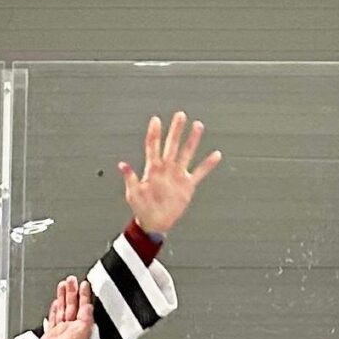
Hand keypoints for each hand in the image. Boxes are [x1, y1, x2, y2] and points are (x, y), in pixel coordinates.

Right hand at [26, 275, 95, 338]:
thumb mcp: (81, 332)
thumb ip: (86, 317)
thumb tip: (89, 305)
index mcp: (82, 328)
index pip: (85, 306)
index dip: (85, 294)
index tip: (85, 284)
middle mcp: (73, 329)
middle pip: (74, 305)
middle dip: (72, 291)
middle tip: (71, 280)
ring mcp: (61, 331)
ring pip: (64, 309)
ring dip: (64, 296)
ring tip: (63, 285)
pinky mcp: (51, 335)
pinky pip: (54, 318)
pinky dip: (55, 309)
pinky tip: (56, 303)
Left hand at [119, 112, 220, 234]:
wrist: (154, 223)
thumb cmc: (141, 209)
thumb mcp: (134, 194)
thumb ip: (130, 179)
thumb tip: (122, 165)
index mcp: (152, 169)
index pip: (153, 147)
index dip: (154, 134)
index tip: (156, 120)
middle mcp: (166, 169)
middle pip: (171, 145)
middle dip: (176, 130)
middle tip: (180, 115)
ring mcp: (178, 175)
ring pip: (186, 153)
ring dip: (192, 140)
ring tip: (198, 125)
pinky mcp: (187, 185)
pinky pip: (200, 172)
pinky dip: (208, 165)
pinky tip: (217, 155)